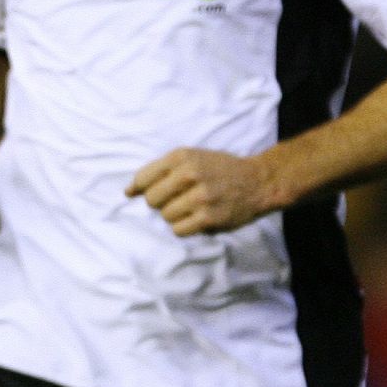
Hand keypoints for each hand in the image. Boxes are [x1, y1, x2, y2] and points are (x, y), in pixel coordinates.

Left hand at [126, 147, 272, 236]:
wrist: (258, 181)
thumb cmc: (219, 169)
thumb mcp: (190, 158)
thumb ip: (159, 171)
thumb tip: (127, 192)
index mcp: (181, 157)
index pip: (143, 178)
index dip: (140, 189)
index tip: (142, 193)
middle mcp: (189, 174)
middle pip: (152, 200)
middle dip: (160, 202)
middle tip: (176, 199)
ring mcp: (200, 197)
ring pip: (165, 216)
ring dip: (174, 215)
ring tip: (190, 207)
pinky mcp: (209, 218)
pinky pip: (178, 230)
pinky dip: (184, 227)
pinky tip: (196, 218)